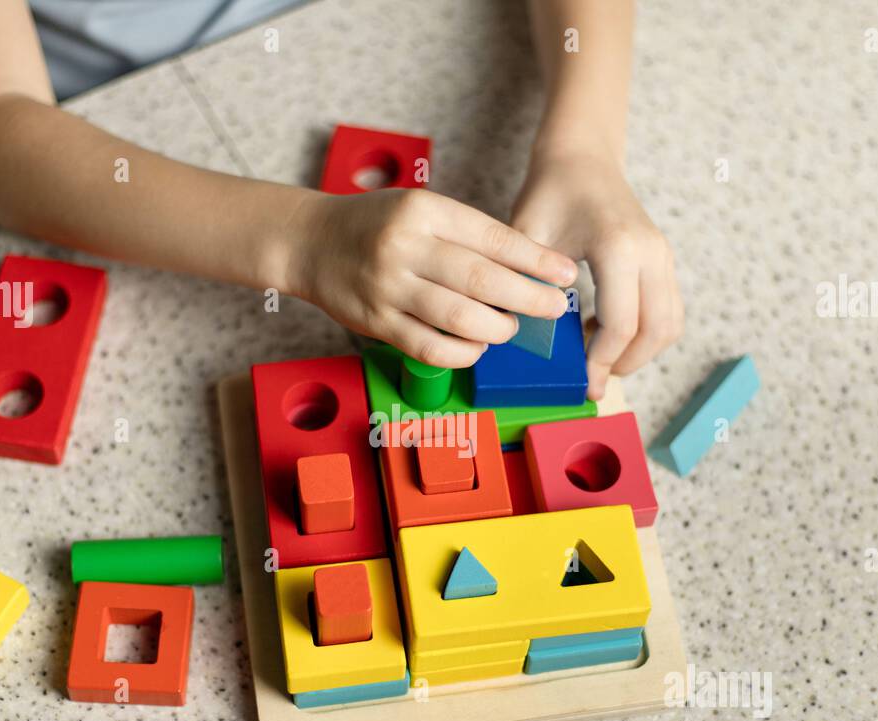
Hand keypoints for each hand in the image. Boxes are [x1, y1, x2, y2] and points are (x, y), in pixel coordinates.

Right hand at [289, 189, 577, 367]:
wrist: (311, 241)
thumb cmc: (379, 225)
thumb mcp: (422, 209)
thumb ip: (467, 236)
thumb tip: (528, 271)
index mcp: (424, 210)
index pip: (493, 237)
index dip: (536, 260)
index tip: (566, 274)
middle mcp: (406, 246)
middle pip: (481, 279)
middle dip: (527, 298)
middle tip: (554, 309)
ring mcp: (388, 287)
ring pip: (458, 318)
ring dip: (496, 329)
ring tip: (510, 328)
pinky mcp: (376, 322)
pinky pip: (429, 348)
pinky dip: (462, 353)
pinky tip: (476, 347)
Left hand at [512, 149, 683, 399]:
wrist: (582, 157)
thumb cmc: (550, 192)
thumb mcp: (526, 236)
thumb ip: (525, 284)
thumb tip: (518, 340)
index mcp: (619, 246)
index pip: (621, 324)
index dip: (600, 361)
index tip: (579, 381)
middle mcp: (651, 252)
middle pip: (655, 332)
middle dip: (623, 364)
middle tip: (590, 379)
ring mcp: (664, 257)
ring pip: (670, 326)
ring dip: (639, 353)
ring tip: (597, 355)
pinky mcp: (665, 262)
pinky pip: (670, 312)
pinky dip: (646, 334)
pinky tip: (606, 331)